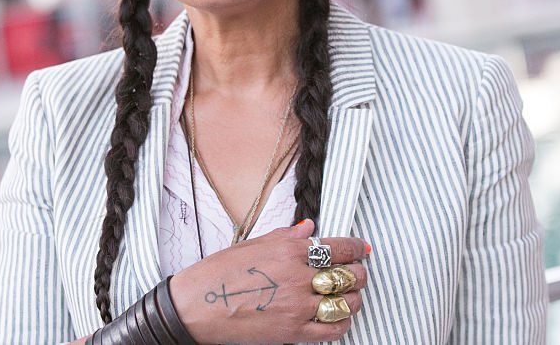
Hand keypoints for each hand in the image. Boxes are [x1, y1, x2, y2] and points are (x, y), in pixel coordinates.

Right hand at [168, 219, 369, 343]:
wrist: (197, 307)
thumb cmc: (219, 274)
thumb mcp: (252, 244)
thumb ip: (286, 236)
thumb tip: (308, 228)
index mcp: (289, 250)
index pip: (338, 247)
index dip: (356, 248)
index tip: (362, 248)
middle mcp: (298, 276)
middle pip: (347, 274)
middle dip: (359, 272)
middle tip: (358, 272)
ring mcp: (298, 305)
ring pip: (346, 301)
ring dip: (354, 297)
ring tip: (350, 294)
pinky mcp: (294, 332)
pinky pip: (333, 329)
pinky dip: (343, 322)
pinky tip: (340, 316)